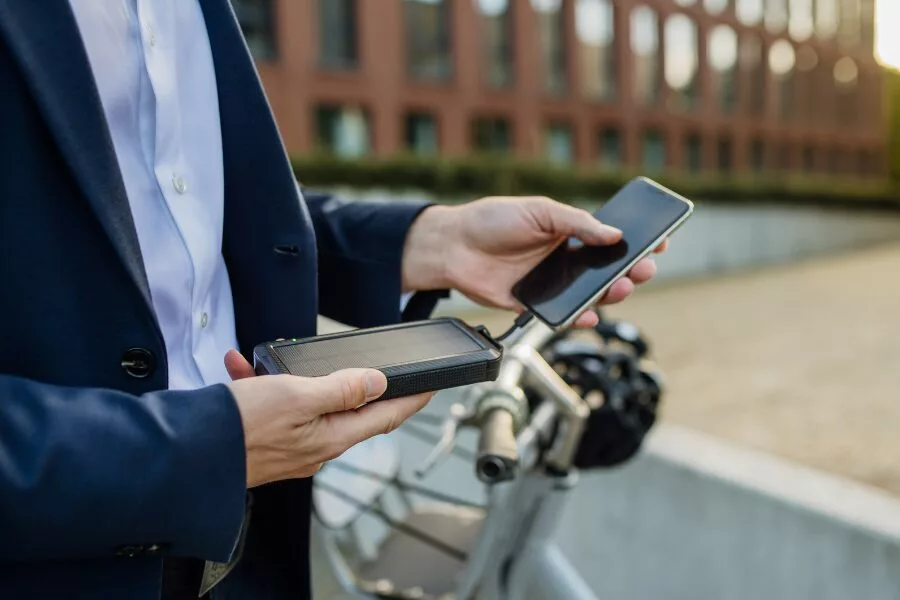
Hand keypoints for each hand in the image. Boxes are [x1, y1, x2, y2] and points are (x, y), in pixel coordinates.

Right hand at [223, 350, 431, 487]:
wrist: (185, 455)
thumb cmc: (239, 429)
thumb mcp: (297, 395)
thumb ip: (340, 389)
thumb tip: (377, 382)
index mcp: (331, 437)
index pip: (385, 416)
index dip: (411, 399)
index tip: (430, 387)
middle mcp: (316, 446)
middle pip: (352, 411)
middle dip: (356, 385)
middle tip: (368, 365)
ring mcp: (292, 447)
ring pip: (309, 403)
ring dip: (299, 378)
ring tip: (275, 359)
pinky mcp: (266, 441)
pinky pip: (275, 407)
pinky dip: (265, 384)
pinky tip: (244, 368)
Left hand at [402, 197, 667, 327]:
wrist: (453, 245)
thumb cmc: (492, 219)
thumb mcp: (539, 210)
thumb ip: (577, 223)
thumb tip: (614, 234)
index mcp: (569, 232)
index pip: (610, 238)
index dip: (637, 240)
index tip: (660, 241)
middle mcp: (564, 259)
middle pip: (607, 269)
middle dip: (631, 269)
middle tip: (643, 268)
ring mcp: (551, 282)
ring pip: (590, 293)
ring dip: (610, 293)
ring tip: (620, 287)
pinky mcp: (534, 303)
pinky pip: (563, 313)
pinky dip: (579, 316)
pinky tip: (589, 313)